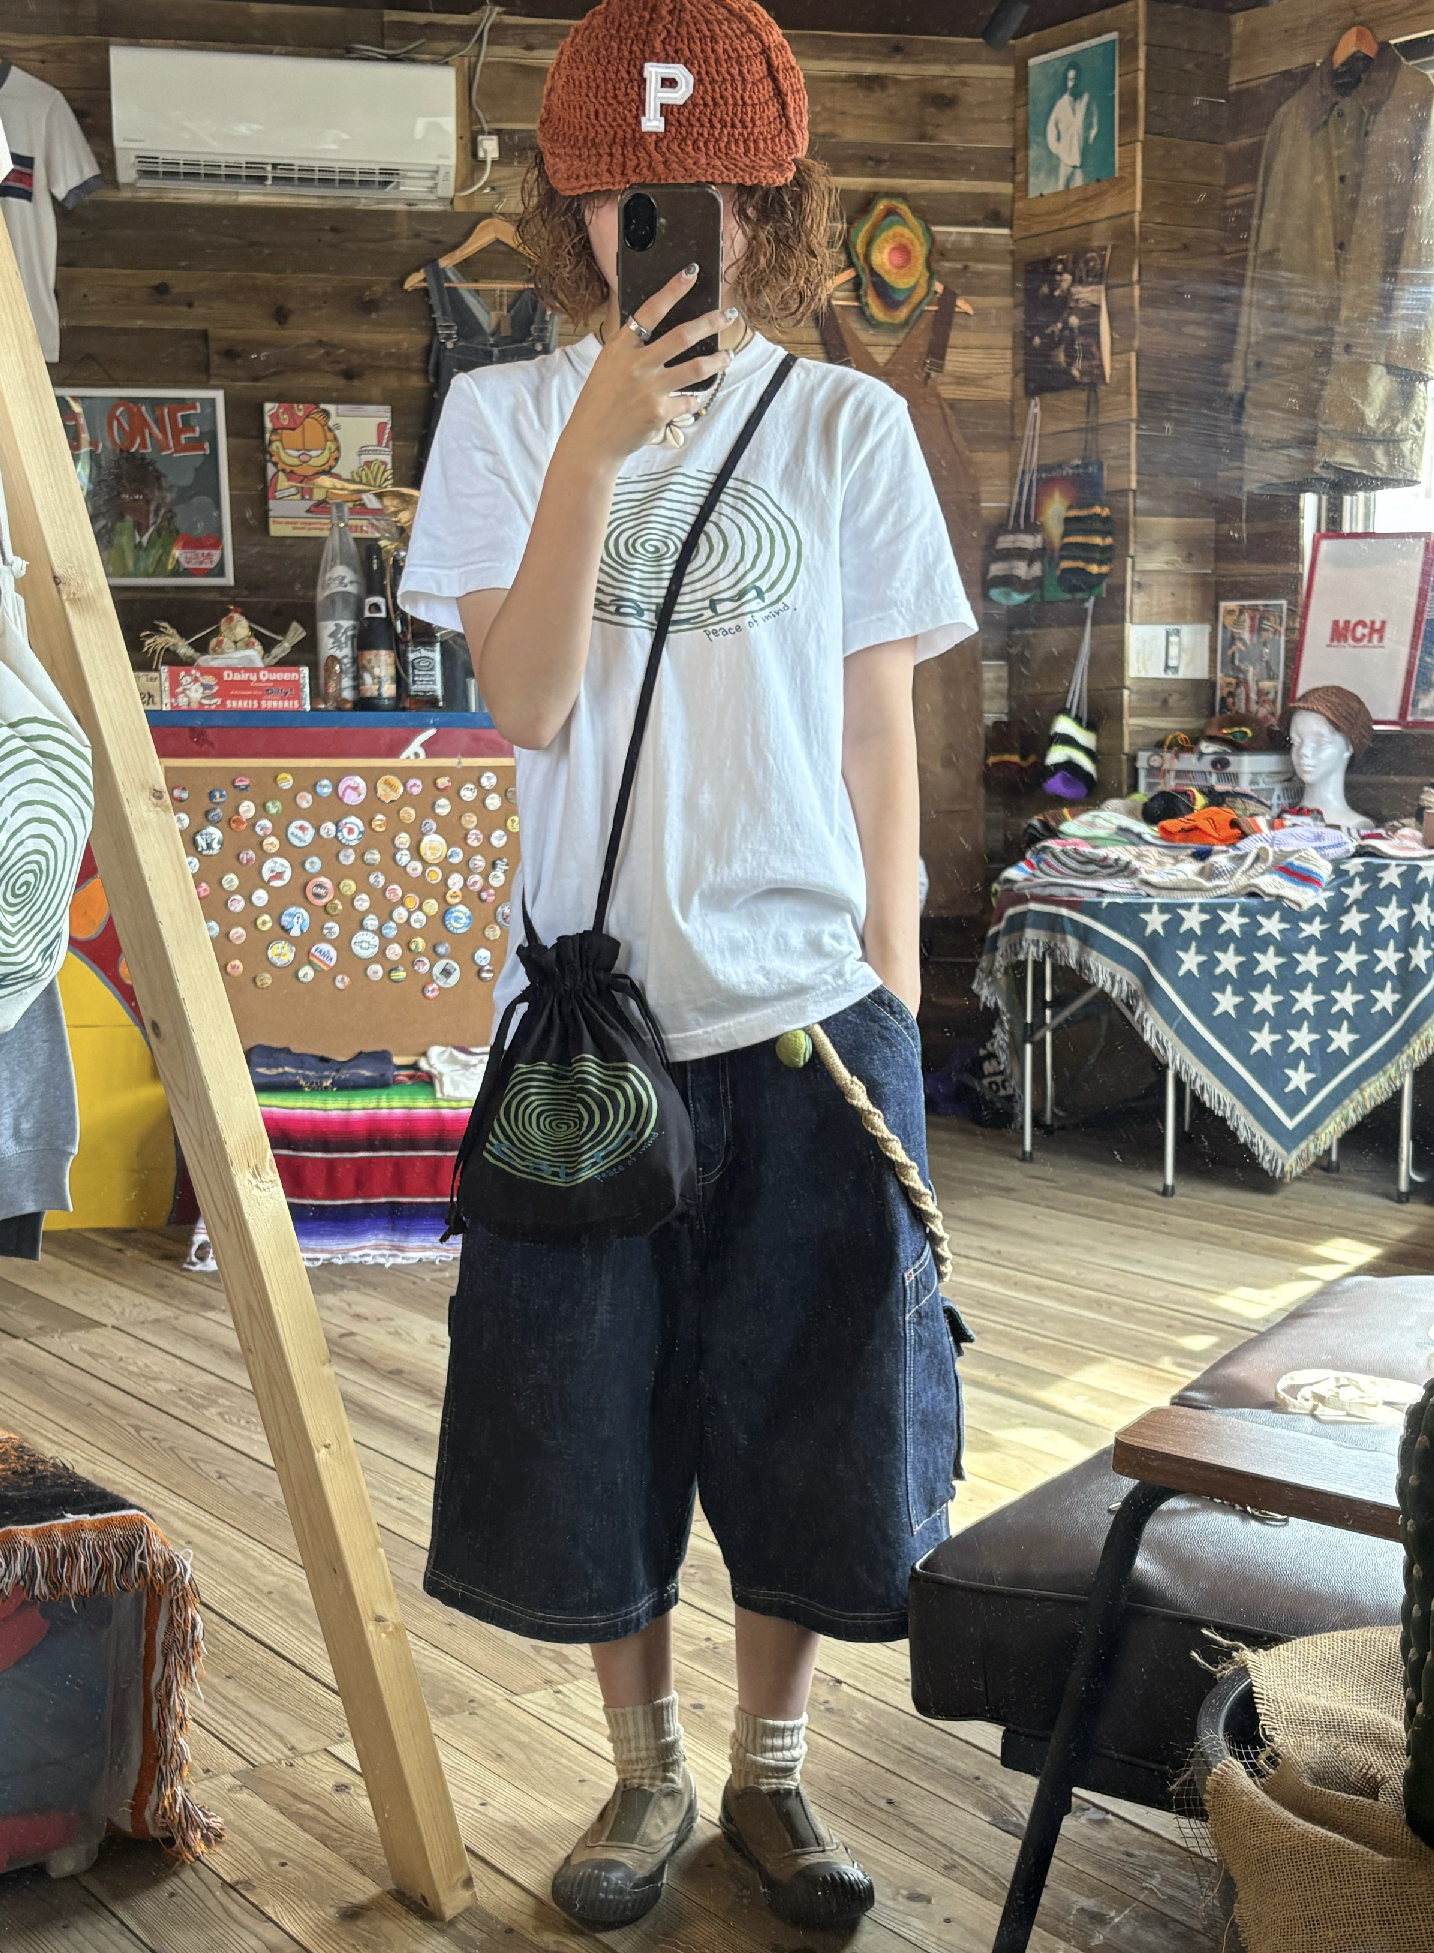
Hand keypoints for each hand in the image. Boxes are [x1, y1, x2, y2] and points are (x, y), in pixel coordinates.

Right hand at [563, 268, 735, 471]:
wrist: (593, 440)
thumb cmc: (601, 400)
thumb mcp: (609, 365)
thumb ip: (632, 347)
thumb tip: (660, 329)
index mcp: (620, 347)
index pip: (651, 311)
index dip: (673, 290)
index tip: (692, 273)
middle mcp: (636, 365)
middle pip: (682, 336)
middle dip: (710, 322)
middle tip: (729, 315)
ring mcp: (649, 389)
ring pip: (695, 368)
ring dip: (717, 361)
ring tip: (727, 356)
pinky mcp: (659, 412)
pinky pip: (687, 401)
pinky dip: (692, 399)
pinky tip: (692, 398)